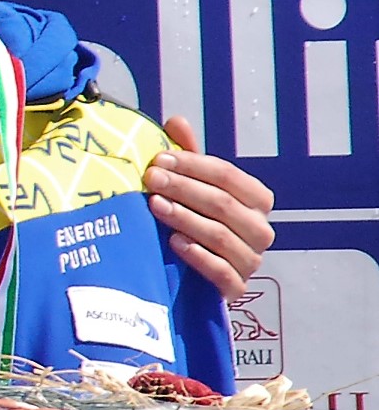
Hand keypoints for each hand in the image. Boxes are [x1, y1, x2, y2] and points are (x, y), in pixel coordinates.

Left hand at [147, 116, 274, 294]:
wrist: (191, 277)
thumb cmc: (194, 222)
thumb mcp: (191, 188)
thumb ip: (188, 158)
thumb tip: (176, 121)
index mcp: (256, 200)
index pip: (229, 177)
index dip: (194, 166)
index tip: (159, 159)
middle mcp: (260, 230)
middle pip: (224, 204)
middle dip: (184, 189)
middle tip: (150, 179)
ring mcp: (250, 260)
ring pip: (221, 236)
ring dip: (186, 218)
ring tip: (155, 206)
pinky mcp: (236, 288)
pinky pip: (222, 272)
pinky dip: (198, 256)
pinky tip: (174, 243)